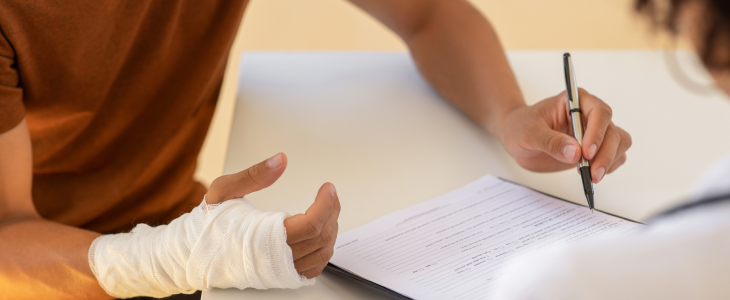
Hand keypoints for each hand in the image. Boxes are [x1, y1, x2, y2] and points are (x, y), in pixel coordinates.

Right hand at [206, 152, 340, 278]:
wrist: (195, 252)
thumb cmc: (208, 222)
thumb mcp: (225, 189)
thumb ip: (254, 174)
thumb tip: (280, 160)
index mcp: (266, 238)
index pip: (311, 224)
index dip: (326, 204)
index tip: (328, 187)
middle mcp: (276, 258)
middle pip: (321, 238)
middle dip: (332, 212)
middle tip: (330, 194)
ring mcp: (281, 270)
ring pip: (322, 254)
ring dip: (331, 229)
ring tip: (329, 209)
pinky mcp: (283, 276)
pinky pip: (314, 267)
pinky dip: (324, 249)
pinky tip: (322, 233)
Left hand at [496, 89, 631, 182]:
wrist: (515, 136)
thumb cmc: (520, 127)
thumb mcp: (529, 133)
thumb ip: (551, 142)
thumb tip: (575, 153)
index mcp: (575, 101)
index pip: (599, 112)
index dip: (597, 132)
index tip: (586, 152)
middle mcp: (589, 114)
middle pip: (612, 131)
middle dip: (605, 154)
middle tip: (592, 173)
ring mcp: (593, 132)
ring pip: (618, 142)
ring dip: (610, 161)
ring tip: (592, 176)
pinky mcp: (593, 149)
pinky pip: (614, 156)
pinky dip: (609, 166)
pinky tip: (593, 174)